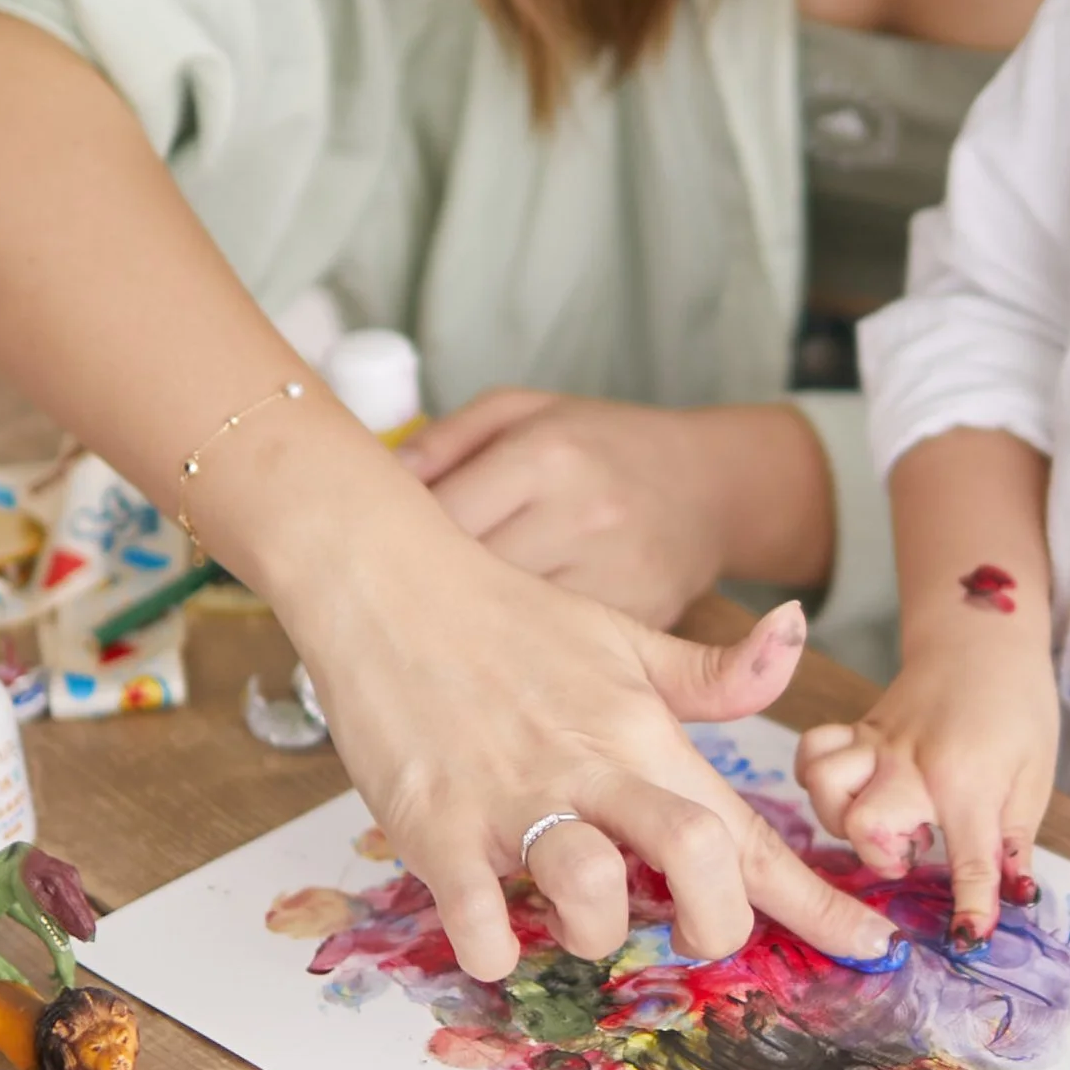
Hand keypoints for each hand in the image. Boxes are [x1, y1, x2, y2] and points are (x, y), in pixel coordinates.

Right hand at [280, 496, 892, 982]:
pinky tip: (491, 932)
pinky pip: (477, 919)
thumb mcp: (624, 638)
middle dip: (713, 928)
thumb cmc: (508, 621)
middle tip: (692, 937)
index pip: (748, 830)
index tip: (871, 948)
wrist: (391, 583)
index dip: (817, 901)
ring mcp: (513, 800)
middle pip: (696, 860)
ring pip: (592, 894)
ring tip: (578, 918)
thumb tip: (795, 631)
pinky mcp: (436, 825)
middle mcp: (592, 770)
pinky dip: (492, 948)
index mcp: (644, 735)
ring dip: (596, 934)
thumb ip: (712, 671)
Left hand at [403, 387, 832, 624]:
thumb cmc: (599, 445)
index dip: (390, 543)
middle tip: (378, 608)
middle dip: (418, 598)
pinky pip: (558, 655)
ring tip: (427, 638)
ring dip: (464, 638)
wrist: (708, 485)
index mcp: (546, 454)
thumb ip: (444, 440)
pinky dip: (517, 658)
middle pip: (468, 579)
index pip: (439, 513)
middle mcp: (582, 516)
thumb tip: (373, 482)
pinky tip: (490, 654)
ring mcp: (615, 576)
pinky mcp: (640, 626)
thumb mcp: (523, 412)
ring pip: (509, 630)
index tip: (361, 557)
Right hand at [797, 633, 1061, 940]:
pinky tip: (849, 790)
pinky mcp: (859, 733)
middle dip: (881, 855)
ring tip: (882, 820)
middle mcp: (912, 765)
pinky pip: (812, 753)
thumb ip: (1015, 841)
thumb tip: (1016, 898)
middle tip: (913, 847)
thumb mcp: (1034, 777)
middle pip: (864, 825)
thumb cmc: (1019, 709)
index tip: (966, 942)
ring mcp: (878, 746)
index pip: (970, 860)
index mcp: (968, 781)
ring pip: (825, 787)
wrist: (985, 641)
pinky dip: (816, 777)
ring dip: (842, 818)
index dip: (971, 908)